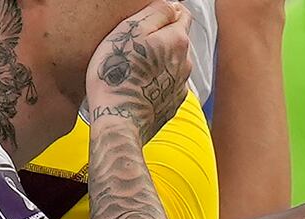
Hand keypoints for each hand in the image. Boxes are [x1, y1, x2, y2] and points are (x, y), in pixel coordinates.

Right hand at [86, 0, 192, 143]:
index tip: (154, 16)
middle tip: (135, 43)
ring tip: (134, 66)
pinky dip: (156, 81)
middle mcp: (186, 64)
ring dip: (159, 61)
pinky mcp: (173, 103)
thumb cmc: (119, 76)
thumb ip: (155, 13)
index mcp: (178, 41)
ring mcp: (181, 86)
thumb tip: (172, 5)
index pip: (183, 15)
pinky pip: (167, 85)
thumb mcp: (130, 31)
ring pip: (173, 64)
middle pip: (178, 41)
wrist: (119, 120)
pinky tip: (138, 84)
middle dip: (162, 38)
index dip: (168, 12)